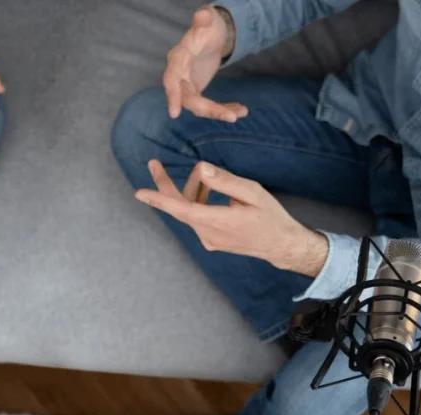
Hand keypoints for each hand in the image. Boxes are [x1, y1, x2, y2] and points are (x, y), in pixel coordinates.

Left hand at [134, 160, 328, 275]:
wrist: (280, 245)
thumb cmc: (270, 216)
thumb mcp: (252, 192)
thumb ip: (225, 181)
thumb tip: (200, 168)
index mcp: (219, 221)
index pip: (182, 210)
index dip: (160, 200)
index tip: (140, 193)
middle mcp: (208, 234)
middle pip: (179, 208)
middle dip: (166, 186)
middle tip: (154, 164)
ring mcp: (208, 240)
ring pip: (189, 211)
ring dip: (192, 191)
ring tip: (204, 175)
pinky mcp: (210, 241)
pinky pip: (196, 218)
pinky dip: (198, 201)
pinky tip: (208, 190)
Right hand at [163, 7, 245, 120]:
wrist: (211, 35)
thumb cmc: (207, 27)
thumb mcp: (208, 21)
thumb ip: (204, 19)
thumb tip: (202, 15)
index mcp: (178, 58)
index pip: (171, 78)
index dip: (172, 96)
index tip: (174, 114)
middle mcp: (179, 76)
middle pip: (188, 99)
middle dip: (209, 109)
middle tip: (231, 117)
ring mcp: (187, 85)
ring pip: (200, 106)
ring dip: (220, 112)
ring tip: (242, 112)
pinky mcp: (197, 91)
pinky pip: (209, 105)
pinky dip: (224, 109)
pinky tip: (241, 110)